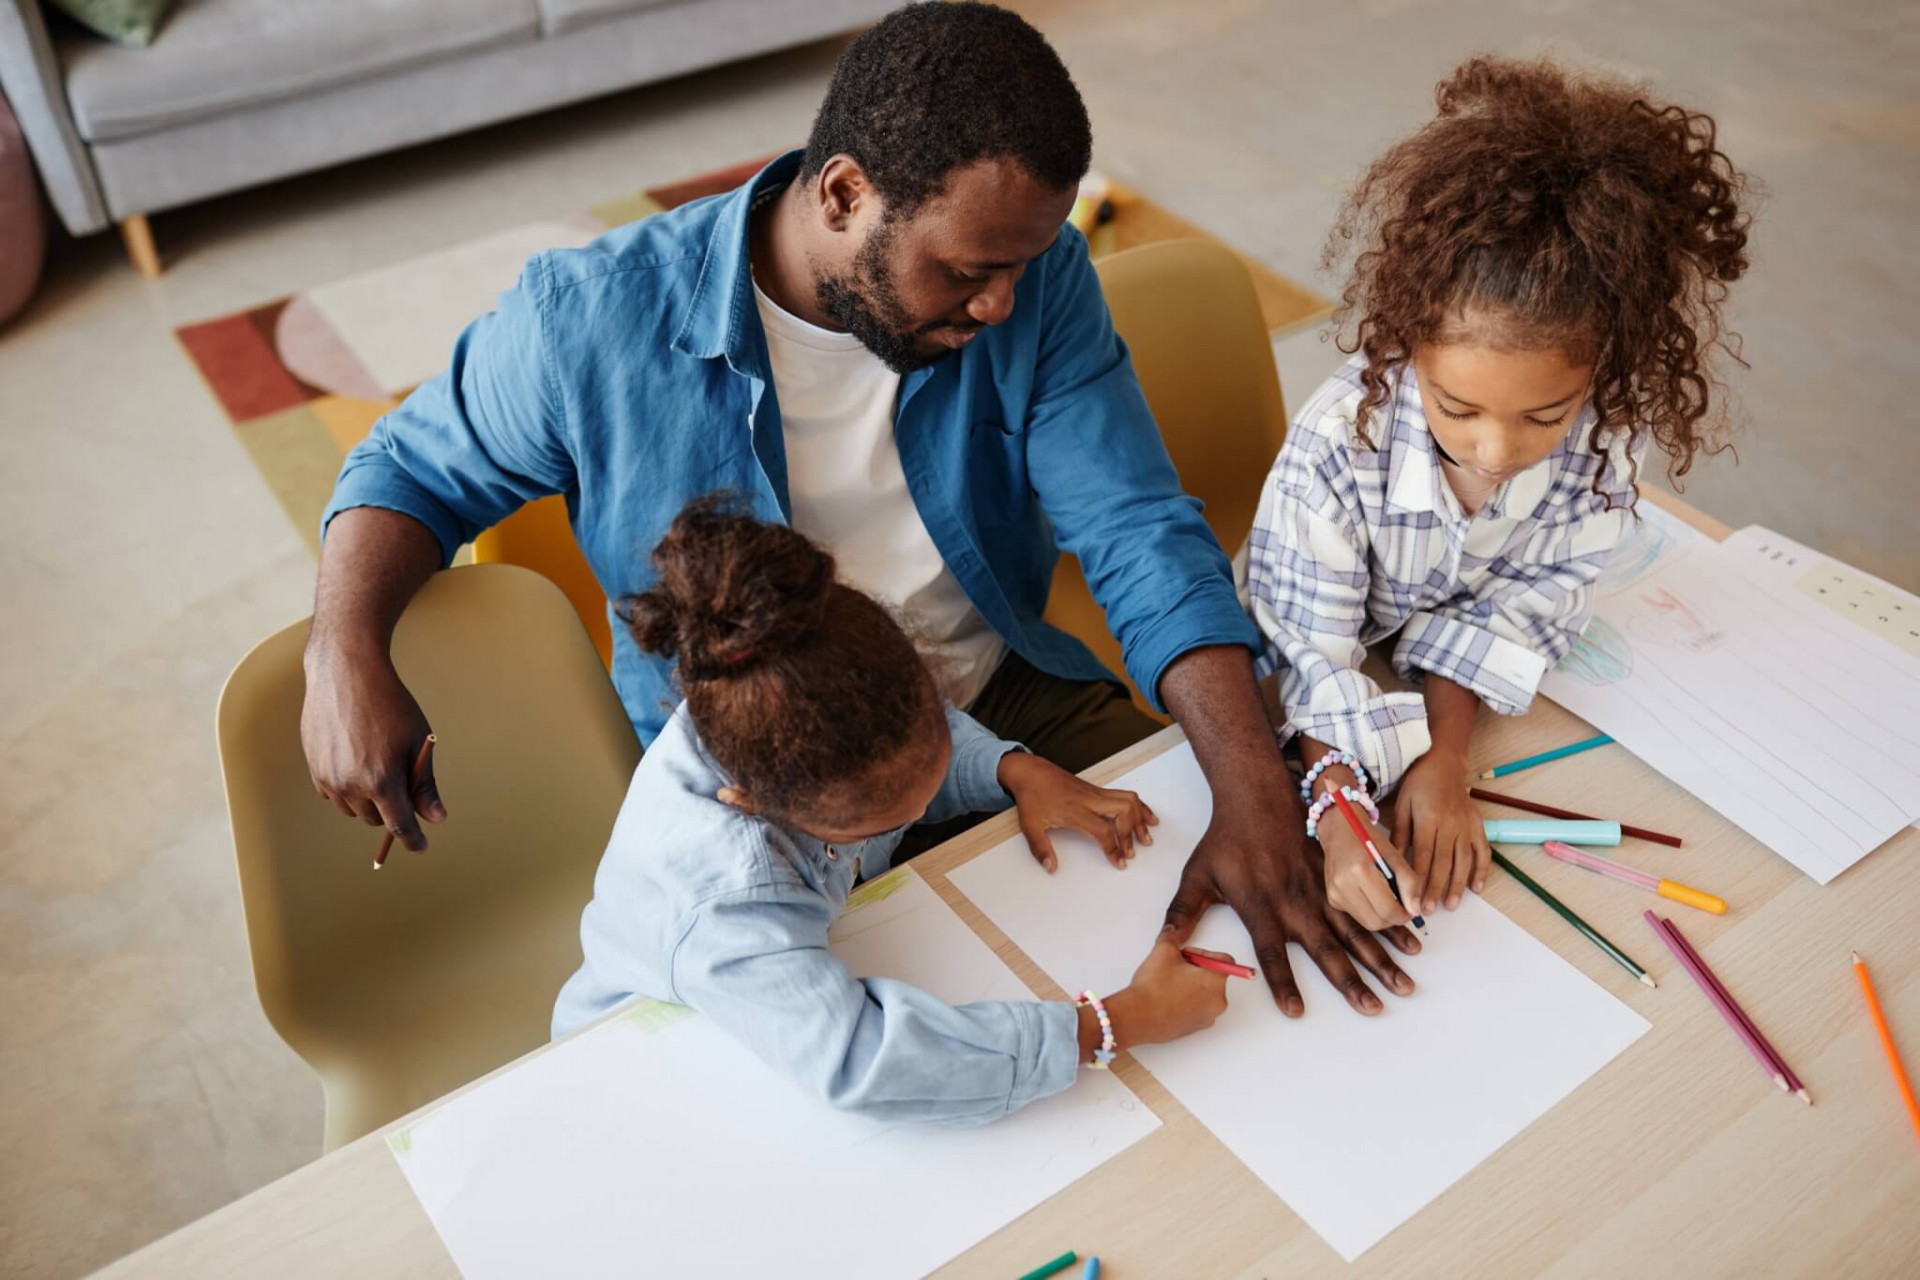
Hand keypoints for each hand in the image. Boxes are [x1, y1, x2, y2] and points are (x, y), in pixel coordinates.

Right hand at [301, 640, 444, 851]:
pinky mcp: (313, 768)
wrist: (346, 673)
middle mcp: (350, 784)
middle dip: (392, 811)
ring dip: (369, 800)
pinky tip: (357, 759)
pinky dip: (348, 788)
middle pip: (375, 819)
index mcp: (381, 779)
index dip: (412, 840)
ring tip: (379, 764)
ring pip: (353, 809)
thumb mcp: (417, 742)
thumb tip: (437, 819)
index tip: (420, 846)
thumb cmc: (390, 705)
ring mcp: (327, 777)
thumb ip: (424, 785)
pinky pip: (334, 794)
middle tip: (404, 784)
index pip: (399, 826)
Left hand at [999, 751, 1156, 871]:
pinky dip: (1139, 806)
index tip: (1119, 863)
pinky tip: (1147, 816)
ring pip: (1128, 800)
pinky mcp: (1098, 790)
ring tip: (1147, 837)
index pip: (1103, 829)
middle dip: (1132, 833)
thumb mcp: (1029, 826)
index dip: (1114, 848)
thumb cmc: (1031, 797)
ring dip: (1140, 818)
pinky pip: (1124, 795)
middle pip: (1123, 810)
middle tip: (1132, 853)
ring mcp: (1096, 793)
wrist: (1030, 772)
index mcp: (1075, 810)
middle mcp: (1089, 799)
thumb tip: (1051, 868)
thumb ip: (1040, 849)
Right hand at [1082, 937, 1229, 1056]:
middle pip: (1214, 977)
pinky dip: (1186, 1002)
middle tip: (1174, 968)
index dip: (1203, 953)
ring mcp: (1207, 1018)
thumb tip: (1173, 930)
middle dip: (1196, 969)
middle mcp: (1218, 1002)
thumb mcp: (1164, 950)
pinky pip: (1196, 1009)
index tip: (1185, 956)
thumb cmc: (1155, 986)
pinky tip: (1166, 999)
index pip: (1223, 960)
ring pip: (1205, 994)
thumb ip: (1172, 935)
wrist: (1138, 1017)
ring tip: (1168, 984)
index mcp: (1217, 981)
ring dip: (1191, 985)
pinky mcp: (1195, 1029)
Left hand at [1163, 781, 1418, 1017]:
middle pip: (1326, 948)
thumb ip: (1182, 915)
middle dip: (1351, 981)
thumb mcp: (1197, 876)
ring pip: (1356, 928)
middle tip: (1374, 1010)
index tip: (1296, 1012)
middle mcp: (1295, 902)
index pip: (1271, 954)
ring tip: (1404, 984)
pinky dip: (1392, 921)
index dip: (1283, 983)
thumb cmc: (1224, 840)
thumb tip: (1162, 948)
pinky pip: (1369, 902)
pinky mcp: (1337, 873)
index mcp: (1260, 907)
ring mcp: (1321, 887)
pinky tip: (1412, 939)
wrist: (1256, 794)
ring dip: (1381, 957)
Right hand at [1317, 796, 1420, 930]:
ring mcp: (1335, 893)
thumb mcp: (1394, 855)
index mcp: (1360, 870)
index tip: (1411, 910)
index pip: (1388, 910)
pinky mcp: (1332, 898)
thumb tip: (1416, 910)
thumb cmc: (1368, 839)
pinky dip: (1369, 911)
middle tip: (1403, 908)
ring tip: (1389, 901)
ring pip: (1366, 922)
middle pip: (1376, 922)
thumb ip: (1409, 882)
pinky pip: (1357, 916)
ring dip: (1382, 917)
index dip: (1404, 915)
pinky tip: (1372, 895)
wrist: (1339, 829)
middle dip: (1394, 919)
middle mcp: (1343, 884)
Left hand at [1391, 751, 1489, 911]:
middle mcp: (1451, 824)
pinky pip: (1483, 851)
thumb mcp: (1402, 805)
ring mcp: (1467, 825)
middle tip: (1429, 910)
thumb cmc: (1418, 784)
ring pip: (1464, 861)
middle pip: (1444, 862)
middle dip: (1436, 889)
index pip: (1425, 855)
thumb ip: (1400, 834)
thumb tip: (1394, 863)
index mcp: (1429, 819)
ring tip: (1452, 905)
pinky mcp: (1478, 825)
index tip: (1414, 899)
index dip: (1420, 879)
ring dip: (1458, 885)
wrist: (1445, 763)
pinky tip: (1477, 887)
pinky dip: (1482, 870)